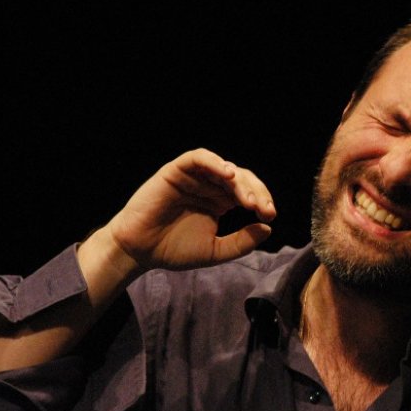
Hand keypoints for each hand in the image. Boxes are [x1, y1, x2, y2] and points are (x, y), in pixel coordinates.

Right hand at [105, 148, 276, 272]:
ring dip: (239, 181)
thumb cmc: (174, 250)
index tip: (270, 216)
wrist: (141, 251)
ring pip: (223, 168)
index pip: (248, 193)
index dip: (262, 201)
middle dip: (256, 193)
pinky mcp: (176, 171)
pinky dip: (214, 162)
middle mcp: (209, 186)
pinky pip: (197, 158)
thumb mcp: (214, 250)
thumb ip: (241, 242)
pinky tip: (228, 174)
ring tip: (248, 201)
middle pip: (241, 180)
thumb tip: (267, 229)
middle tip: (264, 210)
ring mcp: (193, 177)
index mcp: (220, 201)